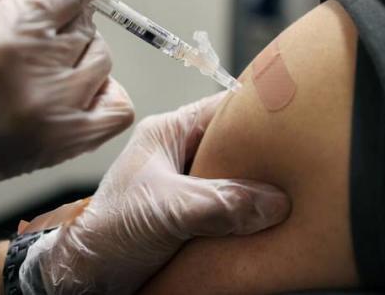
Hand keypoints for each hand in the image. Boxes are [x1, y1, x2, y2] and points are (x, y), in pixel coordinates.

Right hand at [0, 0, 134, 218]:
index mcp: (8, 31)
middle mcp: (37, 76)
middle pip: (87, 22)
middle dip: (64, 14)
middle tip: (29, 25)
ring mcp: (53, 117)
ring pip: (101, 60)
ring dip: (77, 53)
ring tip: (36, 60)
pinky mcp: (59, 147)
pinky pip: (117, 108)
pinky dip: (100, 92)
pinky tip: (67, 86)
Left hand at [20, 92, 291, 294]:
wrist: (84, 280)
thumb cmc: (106, 234)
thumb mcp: (167, 211)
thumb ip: (219, 202)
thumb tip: (273, 201)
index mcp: (169, 132)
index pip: (225, 108)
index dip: (261, 113)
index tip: (296, 122)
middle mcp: (180, 153)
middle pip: (237, 145)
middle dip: (266, 157)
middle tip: (299, 165)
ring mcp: (187, 186)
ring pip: (236, 178)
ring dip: (258, 191)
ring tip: (291, 194)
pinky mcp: (192, 216)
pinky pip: (231, 207)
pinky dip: (248, 216)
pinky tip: (267, 223)